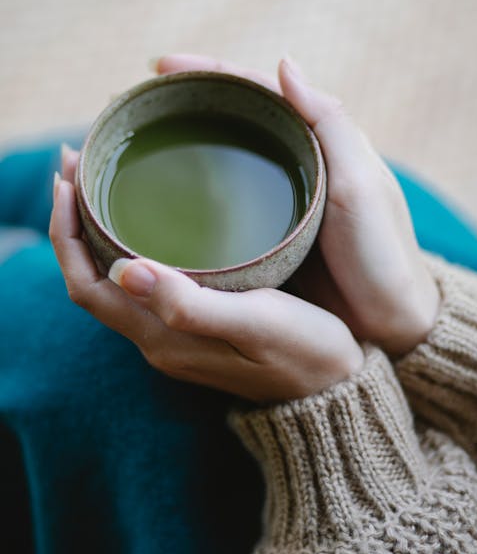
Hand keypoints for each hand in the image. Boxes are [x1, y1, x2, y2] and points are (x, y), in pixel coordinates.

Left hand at [49, 147, 362, 402]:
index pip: (86, 286)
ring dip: (96, 232)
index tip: (68, 179)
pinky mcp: (191, 328)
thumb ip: (191, 305)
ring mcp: (172, 337)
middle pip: (90, 278)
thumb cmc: (305, 352)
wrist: (333, 391)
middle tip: (78, 163)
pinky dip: (124, 246)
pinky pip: (137, 284)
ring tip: (101, 181)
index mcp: (162, 337)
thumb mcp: (256, 323)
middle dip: (74, 222)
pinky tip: (142, 218)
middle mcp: (156, 340)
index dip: (66, 235)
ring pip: (112, 280)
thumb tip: (124, 269)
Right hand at [152, 54, 439, 353]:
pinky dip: (190, 197)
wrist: (387, 323)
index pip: (254, 91)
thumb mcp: (360, 184)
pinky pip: (219, 208)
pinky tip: (158, 199)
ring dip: (179, 148)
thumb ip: (328, 123)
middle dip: (180, 108)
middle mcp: (292, 165)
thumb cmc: (379, 253)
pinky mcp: (262, 241)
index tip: (158, 66)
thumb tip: (283, 62)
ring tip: (133, 143)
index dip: (206, 72)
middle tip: (130, 106)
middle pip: (229, 122)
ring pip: (220, 163)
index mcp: (316, 143)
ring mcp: (274, 204)